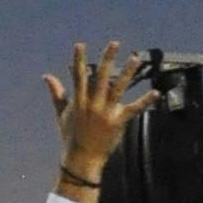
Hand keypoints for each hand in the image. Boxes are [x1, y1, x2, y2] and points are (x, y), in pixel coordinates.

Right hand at [45, 39, 150, 195]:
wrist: (81, 158)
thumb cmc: (70, 137)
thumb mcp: (61, 114)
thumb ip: (57, 93)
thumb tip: (47, 76)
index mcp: (78, 101)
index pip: (78, 76)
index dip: (79, 60)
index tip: (80, 45)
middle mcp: (92, 104)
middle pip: (101, 76)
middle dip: (108, 59)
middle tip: (114, 44)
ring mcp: (106, 112)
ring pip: (118, 87)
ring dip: (128, 72)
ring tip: (135, 58)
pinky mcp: (118, 121)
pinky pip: (134, 108)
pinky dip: (145, 101)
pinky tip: (156, 93)